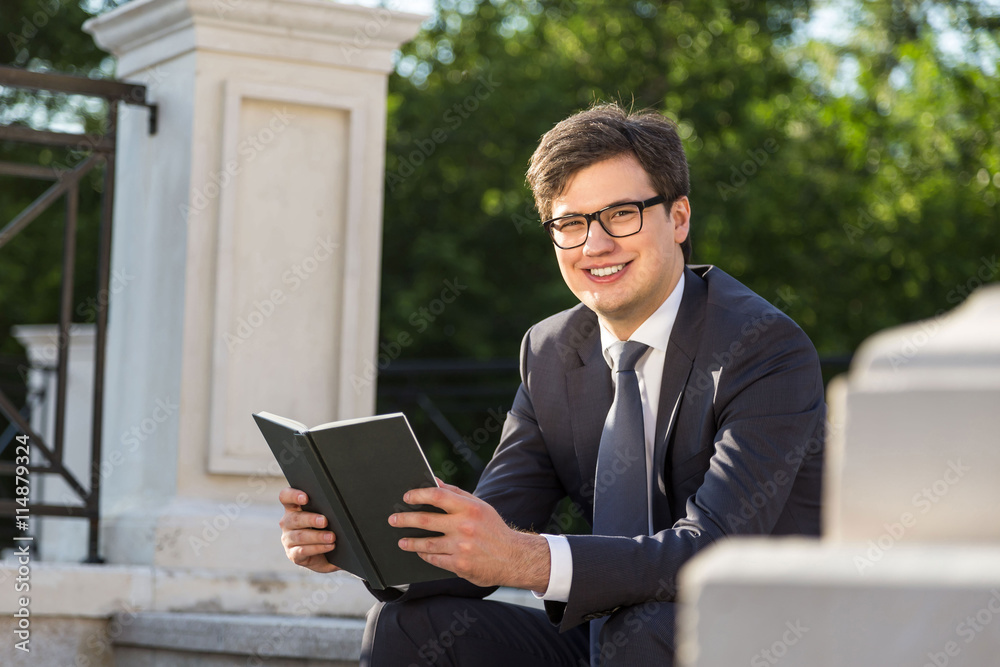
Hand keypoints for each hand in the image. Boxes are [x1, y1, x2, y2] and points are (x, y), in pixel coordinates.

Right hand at [278, 487, 339, 572]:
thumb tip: (339, 504)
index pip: (286, 497)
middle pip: (294, 518)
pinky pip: (303, 551)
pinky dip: (318, 548)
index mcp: (293, 508)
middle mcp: (288, 522)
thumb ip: (325, 508)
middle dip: (310, 519)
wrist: (327, 554)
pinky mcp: (293, 554)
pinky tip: (329, 546)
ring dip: (317, 536)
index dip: (293, 495)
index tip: (305, 498)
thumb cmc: (326, 529)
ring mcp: (288, 539)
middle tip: (324, 521)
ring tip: (331, 537)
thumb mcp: (325, 516)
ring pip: (300, 536)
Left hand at [389, 479, 549, 589]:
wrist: (513, 558)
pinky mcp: (459, 565)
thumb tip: (433, 481)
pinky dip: (425, 555)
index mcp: (469, 508)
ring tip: (402, 541)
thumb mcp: (480, 506)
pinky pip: (435, 559)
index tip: (407, 497)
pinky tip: (420, 552)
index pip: (437, 495)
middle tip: (393, 519)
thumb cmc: (493, 529)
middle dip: (405, 519)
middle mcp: (464, 526)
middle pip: (426, 519)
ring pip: (426, 543)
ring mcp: (461, 547)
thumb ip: (456, 493)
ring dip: (410, 542)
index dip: (419, 495)